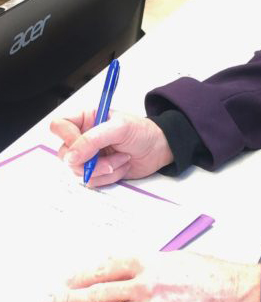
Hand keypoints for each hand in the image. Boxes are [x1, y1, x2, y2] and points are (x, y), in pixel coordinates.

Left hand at [40, 252, 260, 301]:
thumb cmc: (214, 276)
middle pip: (99, 292)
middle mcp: (146, 286)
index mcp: (152, 263)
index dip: (83, 274)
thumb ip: (153, 268)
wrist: (236, 294)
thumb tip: (131, 276)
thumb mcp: (180, 262)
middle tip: (46, 300)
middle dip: (68, 298)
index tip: (66, 279)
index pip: (108, 267)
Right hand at [51, 110, 173, 187]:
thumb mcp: (120, 128)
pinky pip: (91, 181)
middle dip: (89, 160)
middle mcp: (84, 138)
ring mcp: (89, 156)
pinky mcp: (97, 171)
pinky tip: (123, 166)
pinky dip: (109, 177)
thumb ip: (93, 139)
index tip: (84, 145)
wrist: (159, 149)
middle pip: (64, 154)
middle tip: (108, 157)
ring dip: (104, 168)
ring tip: (123, 158)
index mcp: (87, 119)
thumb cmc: (142, 132)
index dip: (67, 137)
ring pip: (77, 170)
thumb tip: (70, 156)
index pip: (59, 126)